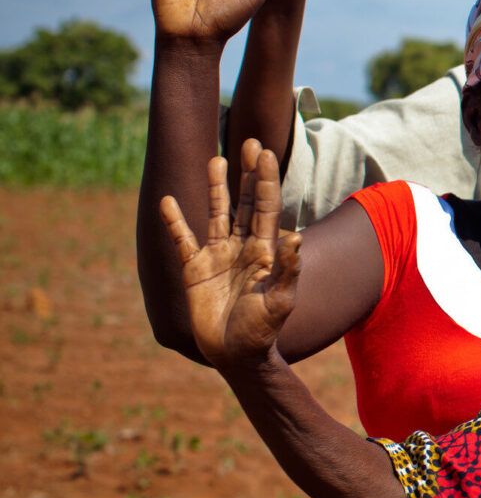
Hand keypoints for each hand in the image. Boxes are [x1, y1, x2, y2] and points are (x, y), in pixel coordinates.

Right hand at [159, 140, 301, 368]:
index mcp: (265, 250)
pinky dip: (175, 222)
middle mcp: (243, 246)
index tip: (265, 152)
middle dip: (248, 174)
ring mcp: (218, 255)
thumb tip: (296, 238)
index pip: (267, 207)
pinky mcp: (194, 269)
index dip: (266, 180)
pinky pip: (183, 240)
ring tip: (215, 159)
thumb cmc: (263, 330)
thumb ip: (287, 271)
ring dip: (216, 188)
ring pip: (217, 213)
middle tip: (250, 142)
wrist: (236, 355)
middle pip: (246, 202)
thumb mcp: (280, 302)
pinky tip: (167, 202)